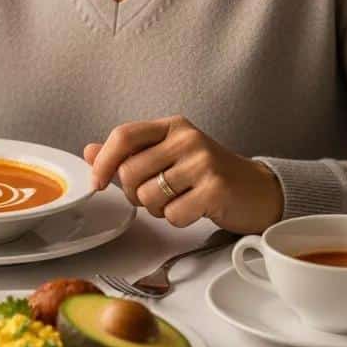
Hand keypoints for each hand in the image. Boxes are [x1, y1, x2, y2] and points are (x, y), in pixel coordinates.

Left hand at [83, 115, 283, 233]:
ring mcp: (202, 162)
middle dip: (134, 193)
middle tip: (153, 195)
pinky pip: (173, 215)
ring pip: (149, 196)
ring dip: (156, 209)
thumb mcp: (167, 155)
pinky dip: (177, 220)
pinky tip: (194, 210)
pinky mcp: (215, 189)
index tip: (97, 182)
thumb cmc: (207, 174)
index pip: (124, 135)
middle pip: (131, 171)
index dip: (103, 161)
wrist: (258, 190)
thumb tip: (88, 151)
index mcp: (170, 126)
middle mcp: (186, 138)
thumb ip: (128, 153)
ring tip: (177, 201)